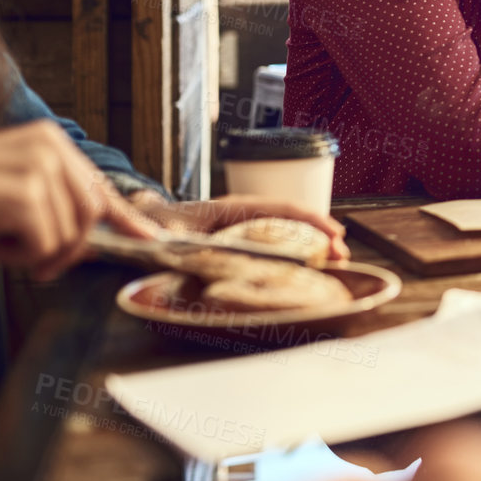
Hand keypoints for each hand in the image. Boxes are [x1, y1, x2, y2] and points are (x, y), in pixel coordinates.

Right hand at [0, 121, 159, 280]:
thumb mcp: (8, 183)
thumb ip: (50, 198)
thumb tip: (92, 234)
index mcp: (50, 139)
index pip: (97, 184)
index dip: (125, 216)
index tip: (148, 237)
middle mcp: (51, 146)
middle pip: (90, 214)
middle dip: (69, 249)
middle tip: (37, 266)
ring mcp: (39, 167)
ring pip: (68, 234)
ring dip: (34, 255)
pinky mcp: (24, 195)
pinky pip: (44, 244)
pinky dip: (17, 258)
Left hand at [130, 193, 348, 260]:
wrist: (138, 226)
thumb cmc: (154, 225)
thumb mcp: (164, 231)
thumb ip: (172, 239)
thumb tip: (176, 247)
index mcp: (234, 208)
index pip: (283, 209)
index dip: (312, 221)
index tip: (335, 237)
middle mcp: (245, 215)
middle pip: (292, 220)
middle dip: (321, 235)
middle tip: (342, 256)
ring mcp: (245, 229)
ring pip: (288, 233)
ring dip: (312, 248)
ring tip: (333, 265)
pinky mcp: (242, 244)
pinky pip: (276, 246)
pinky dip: (296, 256)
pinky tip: (306, 271)